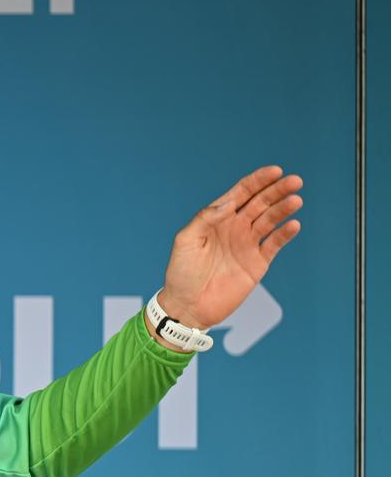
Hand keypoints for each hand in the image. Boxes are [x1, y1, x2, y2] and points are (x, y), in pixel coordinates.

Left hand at [156, 165, 303, 333]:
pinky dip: (285, 234)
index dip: (258, 181)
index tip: (275, 171)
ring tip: (295, 200)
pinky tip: (293, 224)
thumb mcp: (185, 241)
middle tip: (294, 181)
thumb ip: (204, 219)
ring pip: (271, 220)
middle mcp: (235, 227)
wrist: (188, 306)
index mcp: (217, 219)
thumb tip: (226, 203)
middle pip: (261, 202)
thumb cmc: (181, 273)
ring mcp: (248, 244)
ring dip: (284, 209)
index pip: (241, 193)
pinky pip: (275, 243)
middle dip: (277, 190)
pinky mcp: (258, 262)